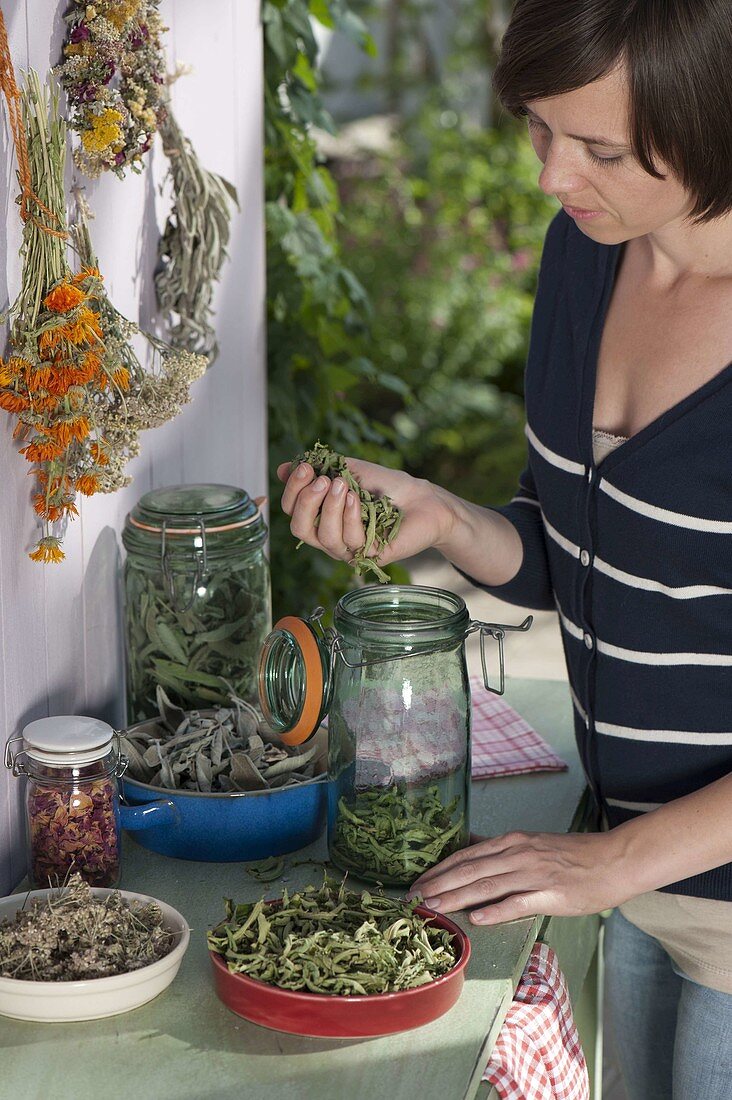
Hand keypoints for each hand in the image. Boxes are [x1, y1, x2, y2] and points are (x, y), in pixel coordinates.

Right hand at [277, 457, 453, 566]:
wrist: (422, 499)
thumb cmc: (385, 485)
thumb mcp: (348, 470)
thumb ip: (318, 469)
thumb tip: (282, 469)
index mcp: (321, 516)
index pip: (293, 511)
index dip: (293, 490)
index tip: (305, 467)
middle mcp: (330, 536)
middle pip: (300, 529)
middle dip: (306, 502)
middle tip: (322, 480)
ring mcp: (349, 549)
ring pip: (324, 537)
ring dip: (330, 508)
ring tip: (343, 486)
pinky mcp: (369, 556)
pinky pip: (350, 541)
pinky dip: (350, 517)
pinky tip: (358, 500)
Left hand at [407, 829, 631, 924]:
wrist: (613, 859)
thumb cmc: (574, 855)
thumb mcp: (533, 843)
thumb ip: (502, 849)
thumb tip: (472, 845)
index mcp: (512, 842)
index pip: (466, 856)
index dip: (440, 870)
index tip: (418, 883)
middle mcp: (518, 853)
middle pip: (469, 870)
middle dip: (438, 885)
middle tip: (413, 899)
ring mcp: (534, 873)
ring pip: (487, 885)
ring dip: (456, 897)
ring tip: (433, 908)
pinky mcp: (551, 894)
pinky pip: (518, 902)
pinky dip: (495, 911)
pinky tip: (477, 919)